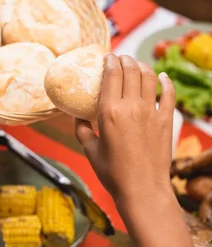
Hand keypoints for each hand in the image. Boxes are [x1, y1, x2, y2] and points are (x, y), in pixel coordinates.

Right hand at [75, 54, 175, 204]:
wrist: (142, 190)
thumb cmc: (113, 173)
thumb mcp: (89, 151)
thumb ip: (81, 130)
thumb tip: (77, 117)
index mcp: (109, 112)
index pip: (112, 74)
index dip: (109, 60)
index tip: (107, 57)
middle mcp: (131, 107)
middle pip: (130, 70)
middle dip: (124, 59)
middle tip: (120, 58)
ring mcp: (151, 112)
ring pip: (149, 77)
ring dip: (142, 66)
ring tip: (136, 65)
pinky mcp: (165, 120)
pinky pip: (168, 94)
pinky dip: (165, 81)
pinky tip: (162, 76)